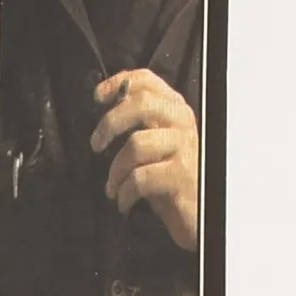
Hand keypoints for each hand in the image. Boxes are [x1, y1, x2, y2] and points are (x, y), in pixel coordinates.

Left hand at [90, 69, 198, 251]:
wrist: (199, 214)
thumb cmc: (172, 180)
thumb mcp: (155, 146)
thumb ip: (138, 125)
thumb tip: (102, 111)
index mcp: (174, 110)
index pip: (147, 80)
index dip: (118, 83)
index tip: (98, 97)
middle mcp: (182, 122)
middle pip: (141, 103)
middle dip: (110, 123)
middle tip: (96, 144)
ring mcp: (185, 148)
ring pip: (136, 144)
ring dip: (115, 171)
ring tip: (113, 187)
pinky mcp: (182, 176)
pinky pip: (140, 178)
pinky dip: (125, 192)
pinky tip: (124, 201)